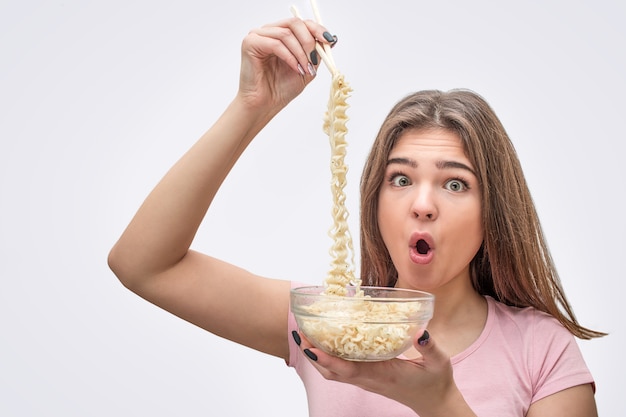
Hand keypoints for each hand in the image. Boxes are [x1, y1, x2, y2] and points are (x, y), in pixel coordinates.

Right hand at [237, 17, 334, 110]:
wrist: (265, 105)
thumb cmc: (281, 89)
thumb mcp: (306, 67)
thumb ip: (316, 53)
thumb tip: (330, 39)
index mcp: (280, 34)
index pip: (300, 23)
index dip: (316, 29)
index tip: (329, 40)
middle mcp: (268, 32)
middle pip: (294, 23)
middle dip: (309, 41)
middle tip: (315, 58)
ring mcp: (257, 36)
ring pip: (286, 34)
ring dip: (300, 52)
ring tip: (304, 68)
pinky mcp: (250, 43)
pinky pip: (276, 44)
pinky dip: (289, 56)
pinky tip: (295, 68)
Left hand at [294, 330, 474, 415]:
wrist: (435, 402)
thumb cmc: (436, 382)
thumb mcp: (438, 363)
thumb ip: (430, 348)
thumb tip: (420, 332)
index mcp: (384, 375)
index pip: (350, 369)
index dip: (328, 359)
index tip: (311, 347)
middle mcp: (370, 379)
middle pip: (333, 371)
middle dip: (314, 353)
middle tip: (300, 332)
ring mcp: (367, 380)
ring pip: (334, 373)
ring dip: (317, 356)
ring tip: (306, 335)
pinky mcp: (368, 378)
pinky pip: (342, 371)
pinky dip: (329, 359)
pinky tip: (325, 343)